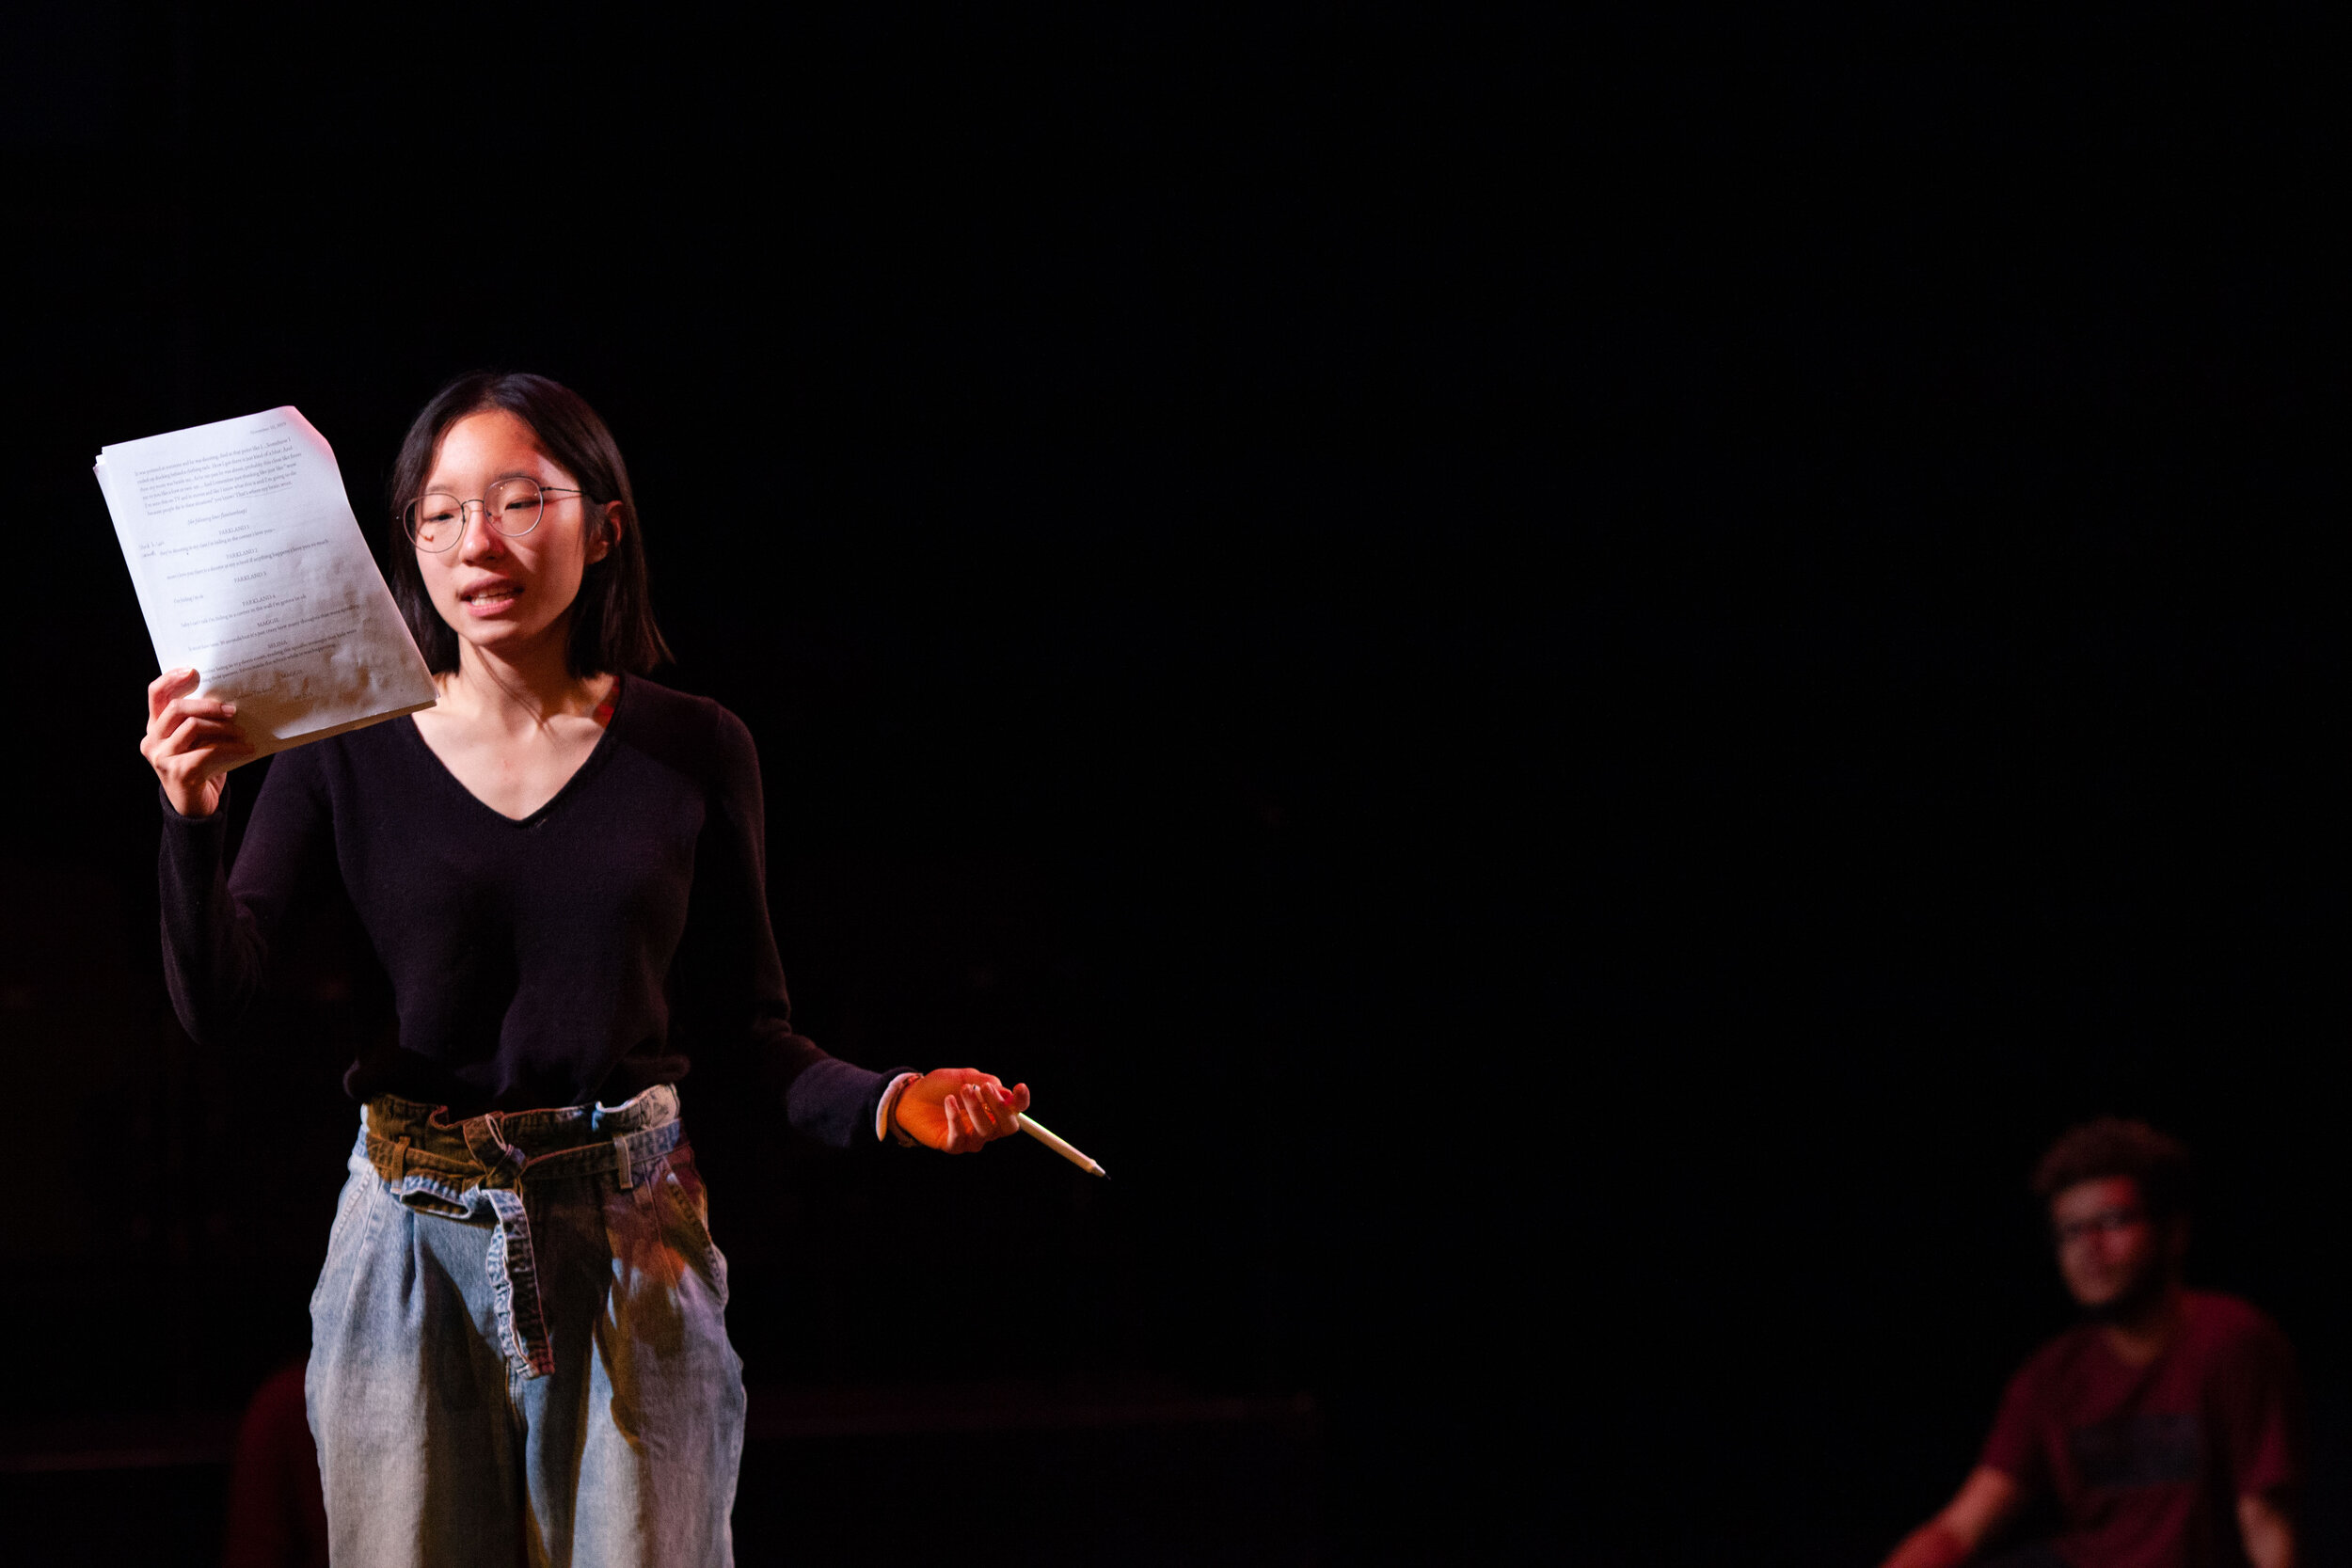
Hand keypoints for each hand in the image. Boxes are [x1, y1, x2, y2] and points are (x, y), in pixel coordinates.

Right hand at [141, 668, 252, 818]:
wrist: (198, 807)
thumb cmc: (203, 768)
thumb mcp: (200, 741)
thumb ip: (201, 721)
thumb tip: (229, 699)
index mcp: (155, 728)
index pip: (156, 694)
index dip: (172, 679)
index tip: (193, 670)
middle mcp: (152, 741)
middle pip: (177, 708)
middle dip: (208, 705)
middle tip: (232, 710)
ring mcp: (161, 758)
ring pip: (193, 727)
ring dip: (224, 728)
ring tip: (243, 733)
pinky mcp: (177, 772)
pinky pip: (208, 751)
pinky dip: (232, 748)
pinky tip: (248, 749)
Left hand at [891, 1069, 1031, 1153]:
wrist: (908, 1097)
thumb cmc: (938, 1087)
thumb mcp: (962, 1077)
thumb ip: (984, 1081)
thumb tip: (1005, 1091)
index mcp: (992, 1109)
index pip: (1016, 1110)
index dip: (1022, 1101)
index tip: (1019, 1087)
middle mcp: (986, 1126)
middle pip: (1007, 1126)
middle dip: (1000, 1108)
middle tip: (984, 1089)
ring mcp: (970, 1138)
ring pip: (985, 1131)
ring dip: (976, 1108)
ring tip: (962, 1091)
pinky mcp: (953, 1145)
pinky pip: (961, 1137)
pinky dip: (956, 1117)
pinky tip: (948, 1101)